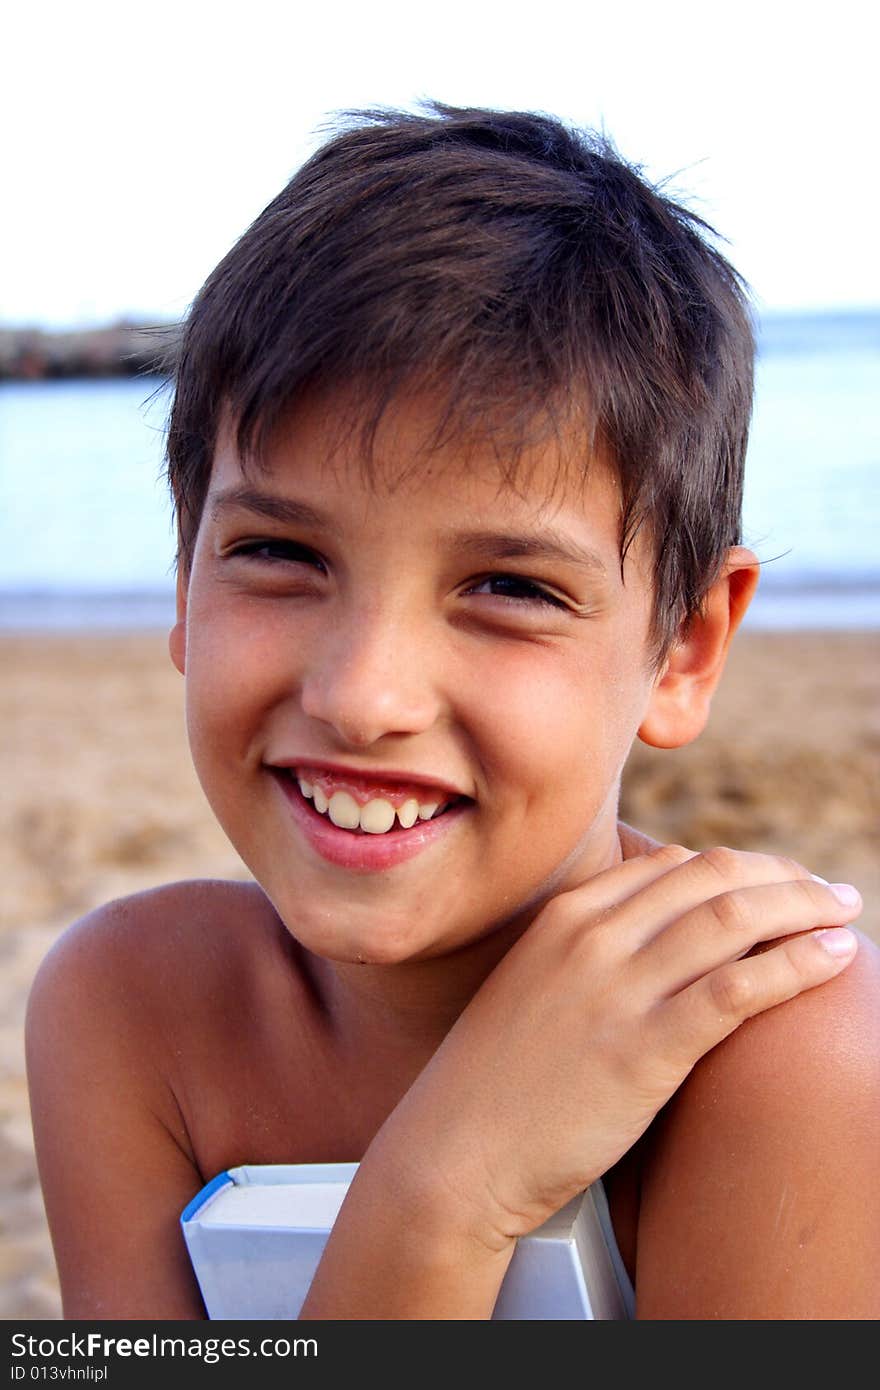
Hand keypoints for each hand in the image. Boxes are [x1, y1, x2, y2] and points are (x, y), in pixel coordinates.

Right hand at [378, 844, 861, 1249]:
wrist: (455, 1151)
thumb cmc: (497, 1080)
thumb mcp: (535, 985)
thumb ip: (590, 950)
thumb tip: (660, 938)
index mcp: (567, 915)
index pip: (675, 864)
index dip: (742, 867)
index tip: (779, 883)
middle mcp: (593, 936)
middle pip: (713, 876)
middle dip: (784, 877)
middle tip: (829, 892)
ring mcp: (617, 989)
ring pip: (734, 918)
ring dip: (805, 907)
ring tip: (845, 913)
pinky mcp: (643, 1049)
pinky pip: (739, 988)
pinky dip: (798, 962)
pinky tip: (835, 956)